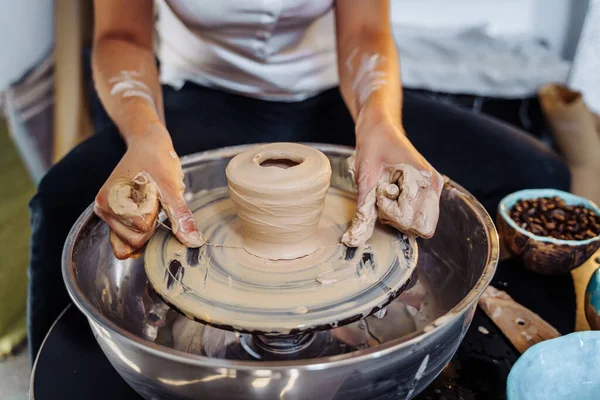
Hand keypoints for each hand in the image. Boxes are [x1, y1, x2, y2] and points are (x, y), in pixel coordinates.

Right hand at [94, 127, 203, 258]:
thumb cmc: (157, 160)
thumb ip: (180, 215)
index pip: (142, 228)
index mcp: (111, 200)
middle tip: (154, 200)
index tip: (155, 192)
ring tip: (150, 205)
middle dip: (152, 225)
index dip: (157, 213)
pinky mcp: (114, 218)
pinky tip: (149, 217)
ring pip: (131, 243)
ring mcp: (107, 214)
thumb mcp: (171, 187)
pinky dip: (142, 235)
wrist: (148, 145)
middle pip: (134, 240)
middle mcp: (103, 209)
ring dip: (147, 230)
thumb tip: (194, 241)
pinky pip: (126, 241)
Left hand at [342, 114, 442, 246]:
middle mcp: (433, 187)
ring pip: (417, 225)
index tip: (382, 193)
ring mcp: (430, 191)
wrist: (378, 127)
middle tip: (383, 197)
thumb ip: (363, 212)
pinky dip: (398, 212)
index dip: (394, 214)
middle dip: (397, 219)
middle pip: (421, 228)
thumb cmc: (374, 144)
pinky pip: (414, 216)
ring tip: (386, 193)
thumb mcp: (365, 178)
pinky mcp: (424, 193)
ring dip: (397, 216)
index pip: (417, 223)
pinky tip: (390, 195)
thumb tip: (353, 240)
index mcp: (426, 181)